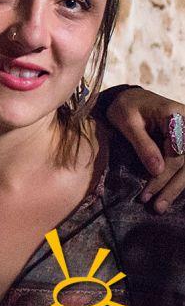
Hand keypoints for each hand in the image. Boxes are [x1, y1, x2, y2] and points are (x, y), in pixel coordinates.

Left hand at [106, 87, 184, 212]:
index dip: (164, 174)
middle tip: (156, 207)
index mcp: (175, 116)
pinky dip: (178, 180)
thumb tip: (157, 171)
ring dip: (176, 188)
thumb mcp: (128, 122)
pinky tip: (168, 196)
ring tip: (159, 207)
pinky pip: (184, 165)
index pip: (177, 152)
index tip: (147, 192)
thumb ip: (143, 144)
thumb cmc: (126, 107)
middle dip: (171, 186)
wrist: (131, 98)